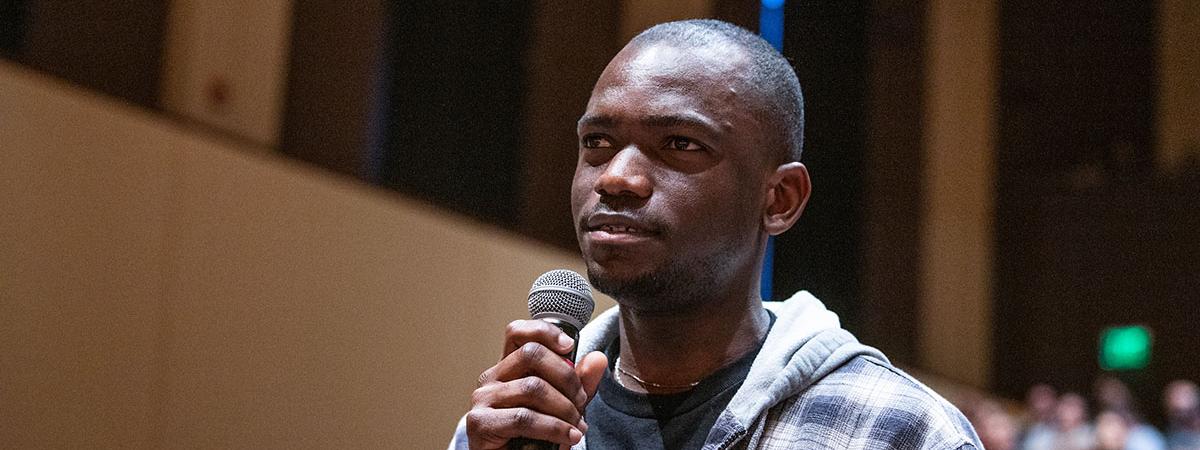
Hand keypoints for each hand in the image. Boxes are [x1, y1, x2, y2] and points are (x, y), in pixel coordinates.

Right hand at [465, 319, 607, 449]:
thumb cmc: (534, 437)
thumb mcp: (564, 406)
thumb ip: (579, 383)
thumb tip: (598, 359)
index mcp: (508, 368)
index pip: (518, 333)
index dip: (544, 332)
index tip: (569, 346)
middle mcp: (492, 378)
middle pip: (531, 354)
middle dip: (566, 377)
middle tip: (581, 401)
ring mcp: (483, 399)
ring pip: (533, 387)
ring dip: (565, 408)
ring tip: (577, 426)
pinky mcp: (481, 423)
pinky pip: (524, 418)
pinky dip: (554, 428)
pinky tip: (568, 437)